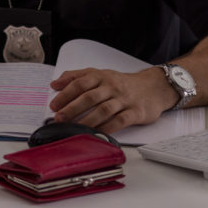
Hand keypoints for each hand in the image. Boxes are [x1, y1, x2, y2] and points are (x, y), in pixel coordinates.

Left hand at [48, 66, 177, 132]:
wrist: (154, 87)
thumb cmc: (121, 83)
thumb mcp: (99, 74)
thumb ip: (76, 76)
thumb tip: (55, 83)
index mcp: (101, 76)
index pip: (80, 83)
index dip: (65, 94)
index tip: (53, 105)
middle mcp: (112, 87)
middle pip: (89, 97)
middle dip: (72, 108)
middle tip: (59, 118)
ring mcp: (124, 100)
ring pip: (103, 109)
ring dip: (87, 120)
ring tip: (73, 128)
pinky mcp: (136, 112)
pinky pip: (120, 121)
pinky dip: (107, 127)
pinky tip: (96, 133)